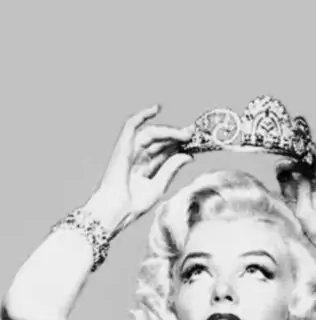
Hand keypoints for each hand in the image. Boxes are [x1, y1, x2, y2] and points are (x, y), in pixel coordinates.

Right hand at [88, 104, 193, 233]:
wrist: (117, 210)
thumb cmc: (133, 204)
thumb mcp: (159, 185)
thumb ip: (171, 169)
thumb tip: (188, 156)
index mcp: (146, 169)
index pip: (165, 152)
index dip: (179, 145)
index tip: (194, 141)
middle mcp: (138, 158)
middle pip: (160, 141)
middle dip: (176, 136)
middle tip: (192, 133)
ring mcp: (130, 151)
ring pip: (151, 134)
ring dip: (168, 131)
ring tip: (184, 133)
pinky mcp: (123, 147)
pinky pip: (131, 126)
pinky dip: (142, 115)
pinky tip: (156, 109)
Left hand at [276, 144, 315, 250]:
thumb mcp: (302, 213)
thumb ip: (300, 193)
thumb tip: (299, 174)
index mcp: (292, 194)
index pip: (285, 177)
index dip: (284, 168)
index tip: (285, 162)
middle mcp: (304, 186)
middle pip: (300, 167)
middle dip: (300, 158)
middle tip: (300, 150)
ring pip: (315, 165)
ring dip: (315, 156)